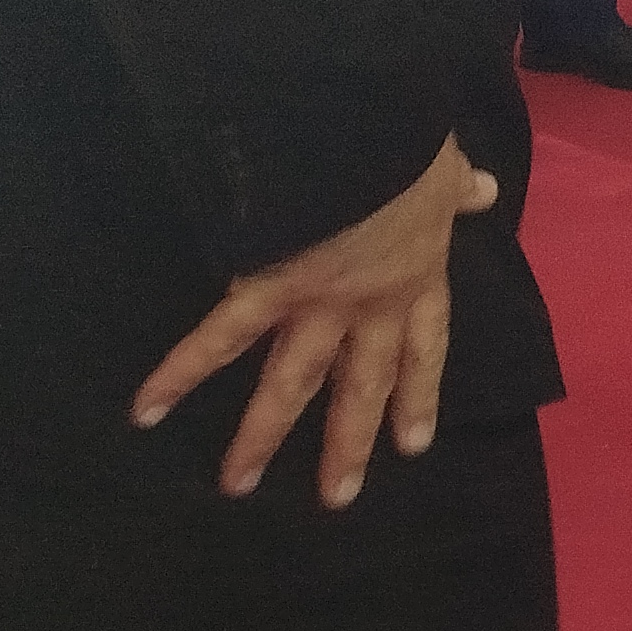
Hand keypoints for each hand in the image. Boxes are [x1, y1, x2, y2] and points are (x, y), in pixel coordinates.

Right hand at [130, 133, 494, 503]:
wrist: (370, 131)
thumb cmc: (408, 144)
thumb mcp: (444, 171)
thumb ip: (457, 192)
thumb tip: (484, 190)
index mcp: (416, 278)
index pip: (423, 349)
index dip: (417, 396)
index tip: (412, 444)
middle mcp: (370, 305)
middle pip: (361, 386)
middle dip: (348, 444)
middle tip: (338, 498)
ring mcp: (319, 304)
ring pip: (290, 383)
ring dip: (260, 437)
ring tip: (236, 487)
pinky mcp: (268, 288)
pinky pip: (218, 338)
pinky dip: (179, 373)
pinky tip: (147, 411)